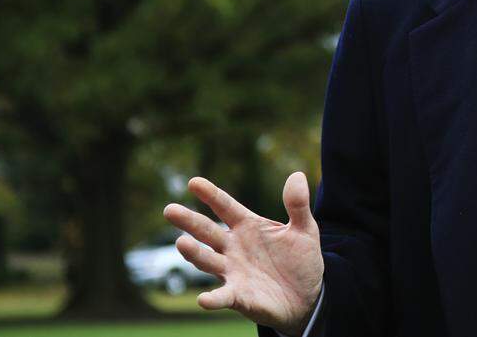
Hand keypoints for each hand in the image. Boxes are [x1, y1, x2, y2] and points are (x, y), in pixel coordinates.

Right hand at [162, 172, 323, 335]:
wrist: (307, 296)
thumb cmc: (300, 260)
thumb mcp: (305, 229)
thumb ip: (298, 205)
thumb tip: (296, 176)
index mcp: (247, 226)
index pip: (226, 207)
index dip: (211, 195)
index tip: (194, 182)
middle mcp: (233, 247)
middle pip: (207, 231)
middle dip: (189, 221)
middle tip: (169, 210)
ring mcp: (233, 272)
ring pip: (208, 261)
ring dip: (194, 254)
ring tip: (182, 243)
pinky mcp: (238, 296)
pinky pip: (222, 297)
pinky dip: (212, 299)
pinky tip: (203, 300)